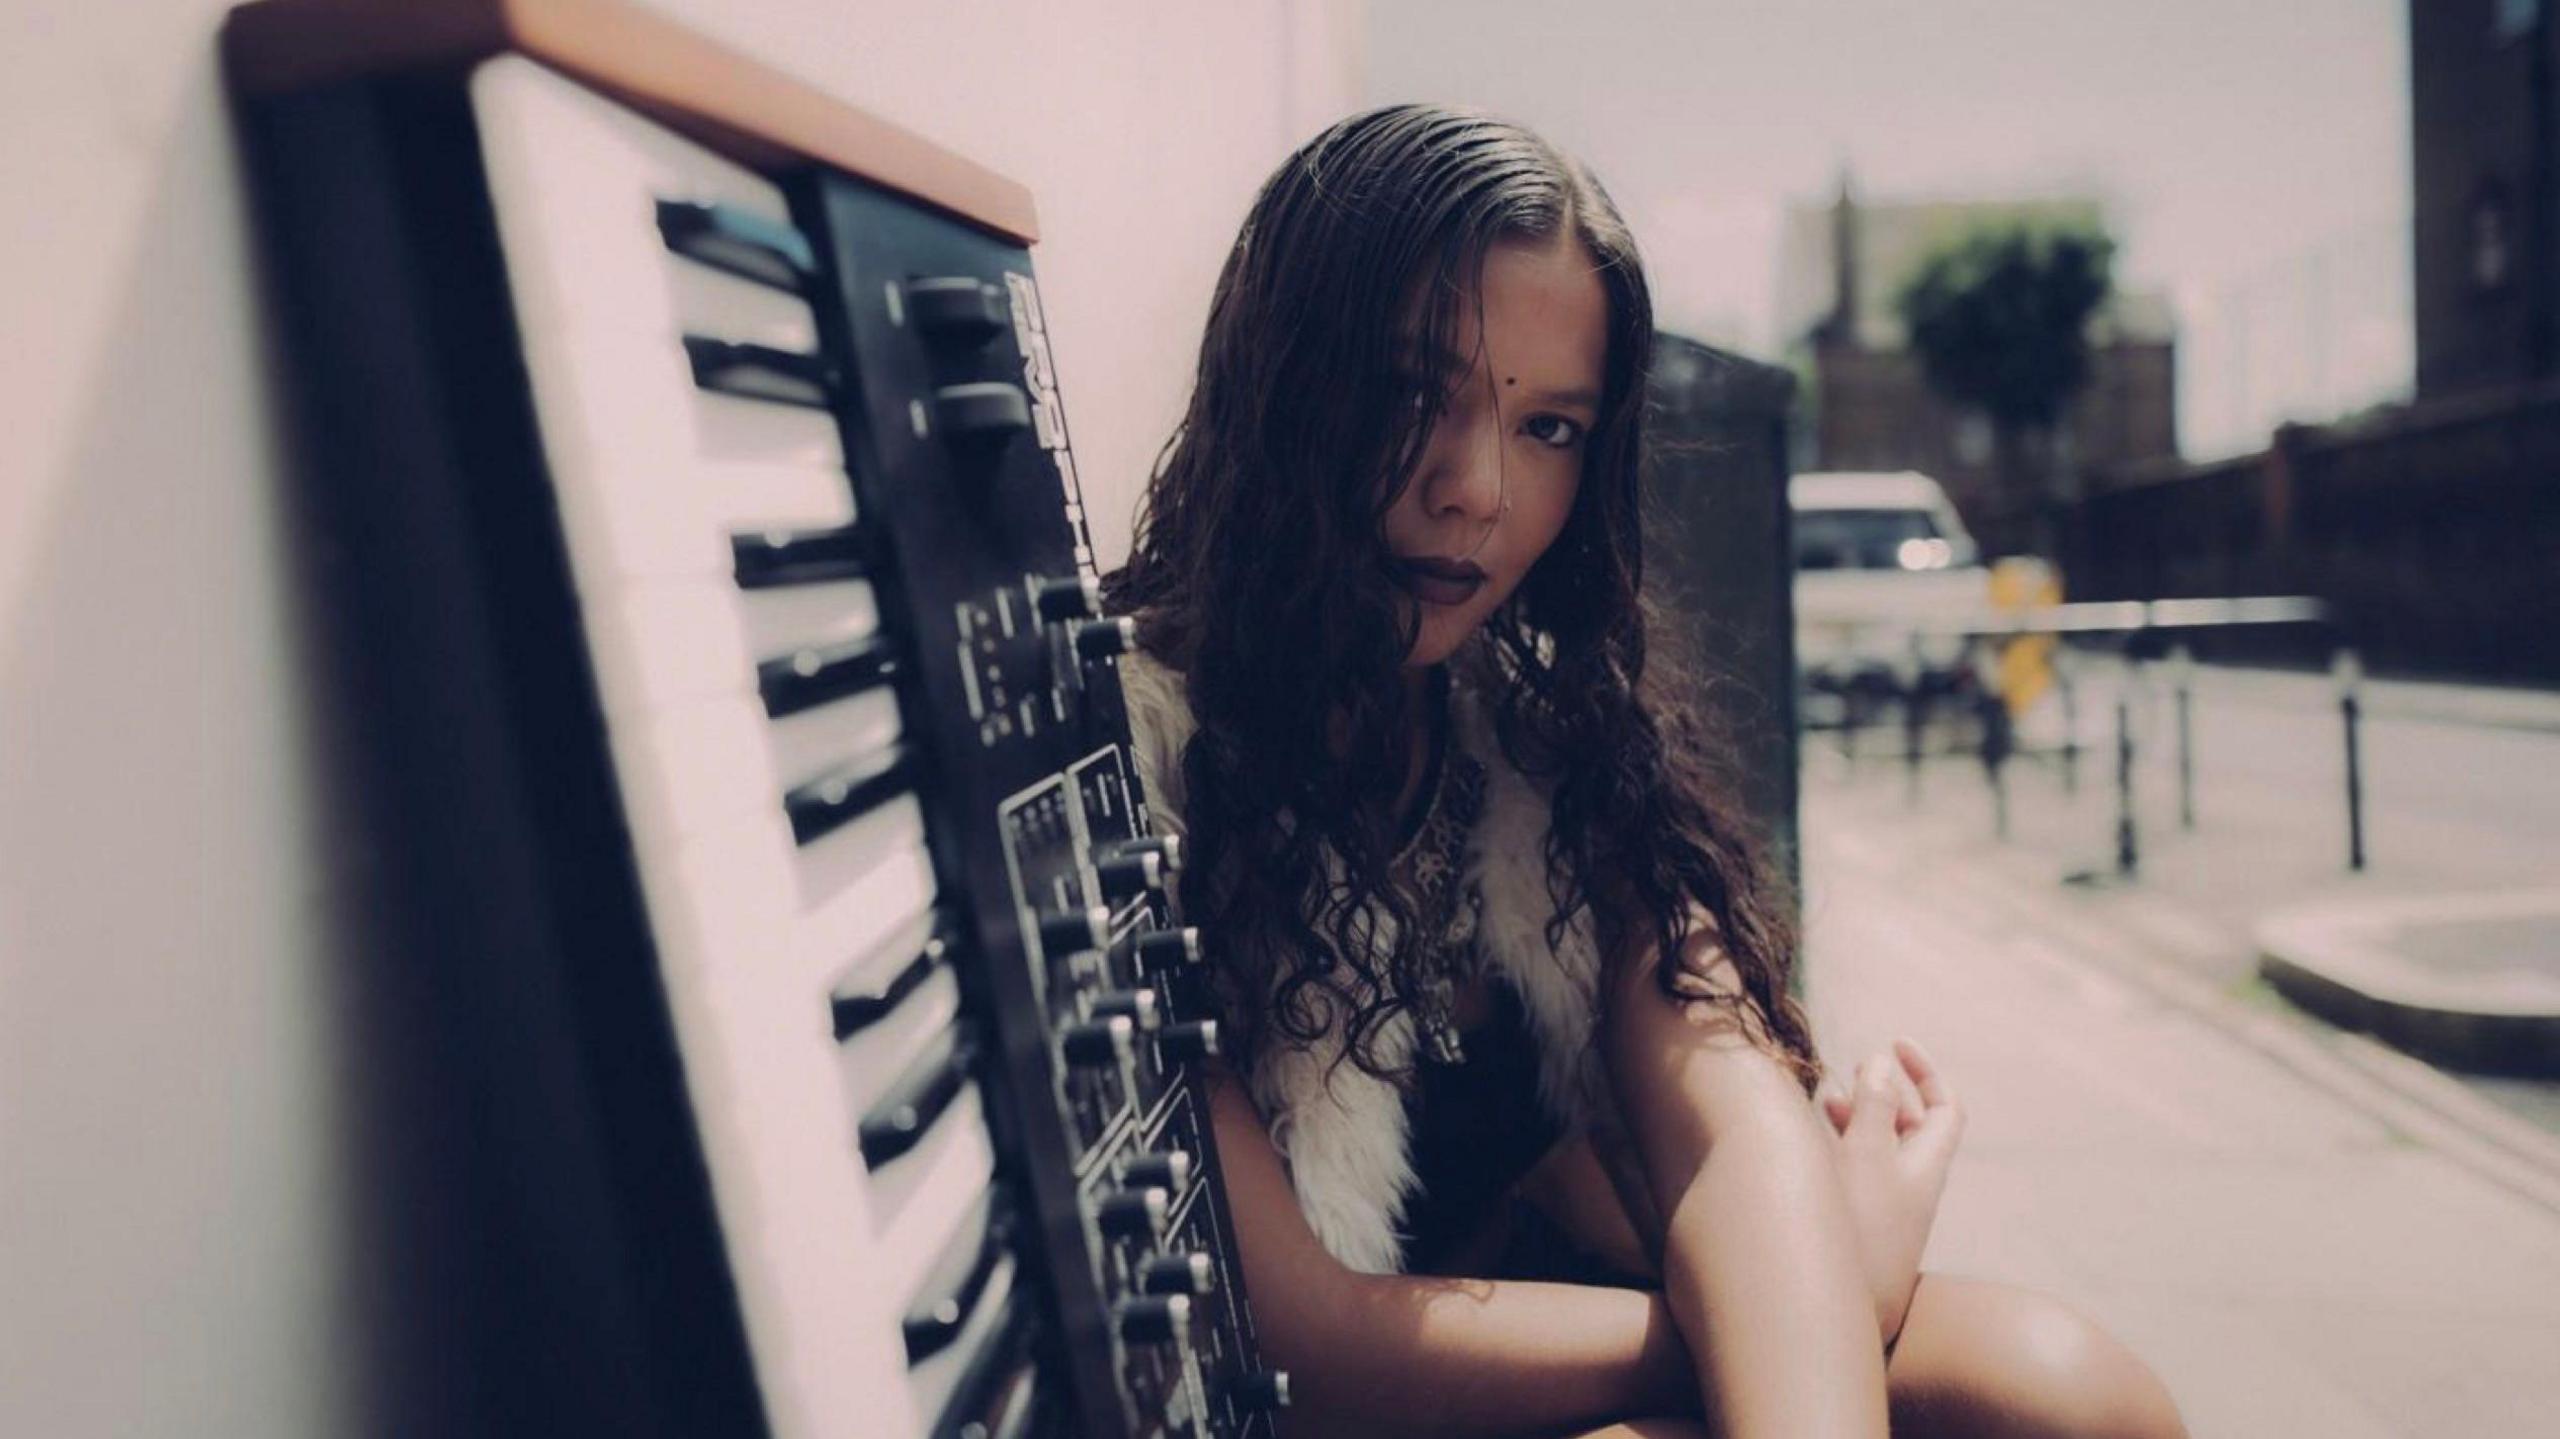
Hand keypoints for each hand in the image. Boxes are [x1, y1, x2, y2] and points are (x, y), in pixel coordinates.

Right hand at [1814, 1038, 1963, 1348]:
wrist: (1842, 1316)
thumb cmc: (1857, 1230)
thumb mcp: (1864, 1156)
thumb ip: (1871, 1106)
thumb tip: (1881, 1059)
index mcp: (1925, 1167)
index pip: (1946, 1108)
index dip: (1925, 1071)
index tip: (1893, 1042)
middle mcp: (1910, 1188)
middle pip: (1909, 1128)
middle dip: (1881, 1093)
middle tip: (1849, 1070)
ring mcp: (1883, 1211)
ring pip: (1877, 1151)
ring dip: (1854, 1121)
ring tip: (1820, 1104)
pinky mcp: (1856, 1230)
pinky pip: (1853, 1175)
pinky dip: (1835, 1151)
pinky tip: (1804, 1150)